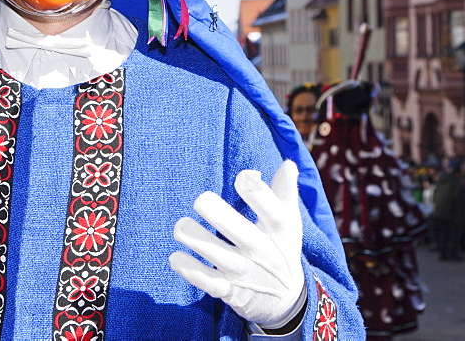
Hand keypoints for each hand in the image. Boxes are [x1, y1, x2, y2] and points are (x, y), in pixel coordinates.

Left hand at [169, 160, 304, 328]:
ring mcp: (245, 273)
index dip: (260, 196)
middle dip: (222, 218)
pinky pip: (209, 283)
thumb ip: (285, 192)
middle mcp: (263, 253)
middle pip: (244, 236)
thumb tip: (288, 163)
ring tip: (181, 226)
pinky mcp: (230, 291)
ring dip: (199, 242)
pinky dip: (192, 272)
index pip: (275, 214)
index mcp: (281, 233)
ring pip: (221, 257)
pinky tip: (176, 257)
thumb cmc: (281, 248)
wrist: (285, 300)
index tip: (244, 177)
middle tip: (201, 199)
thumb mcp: (289, 222)